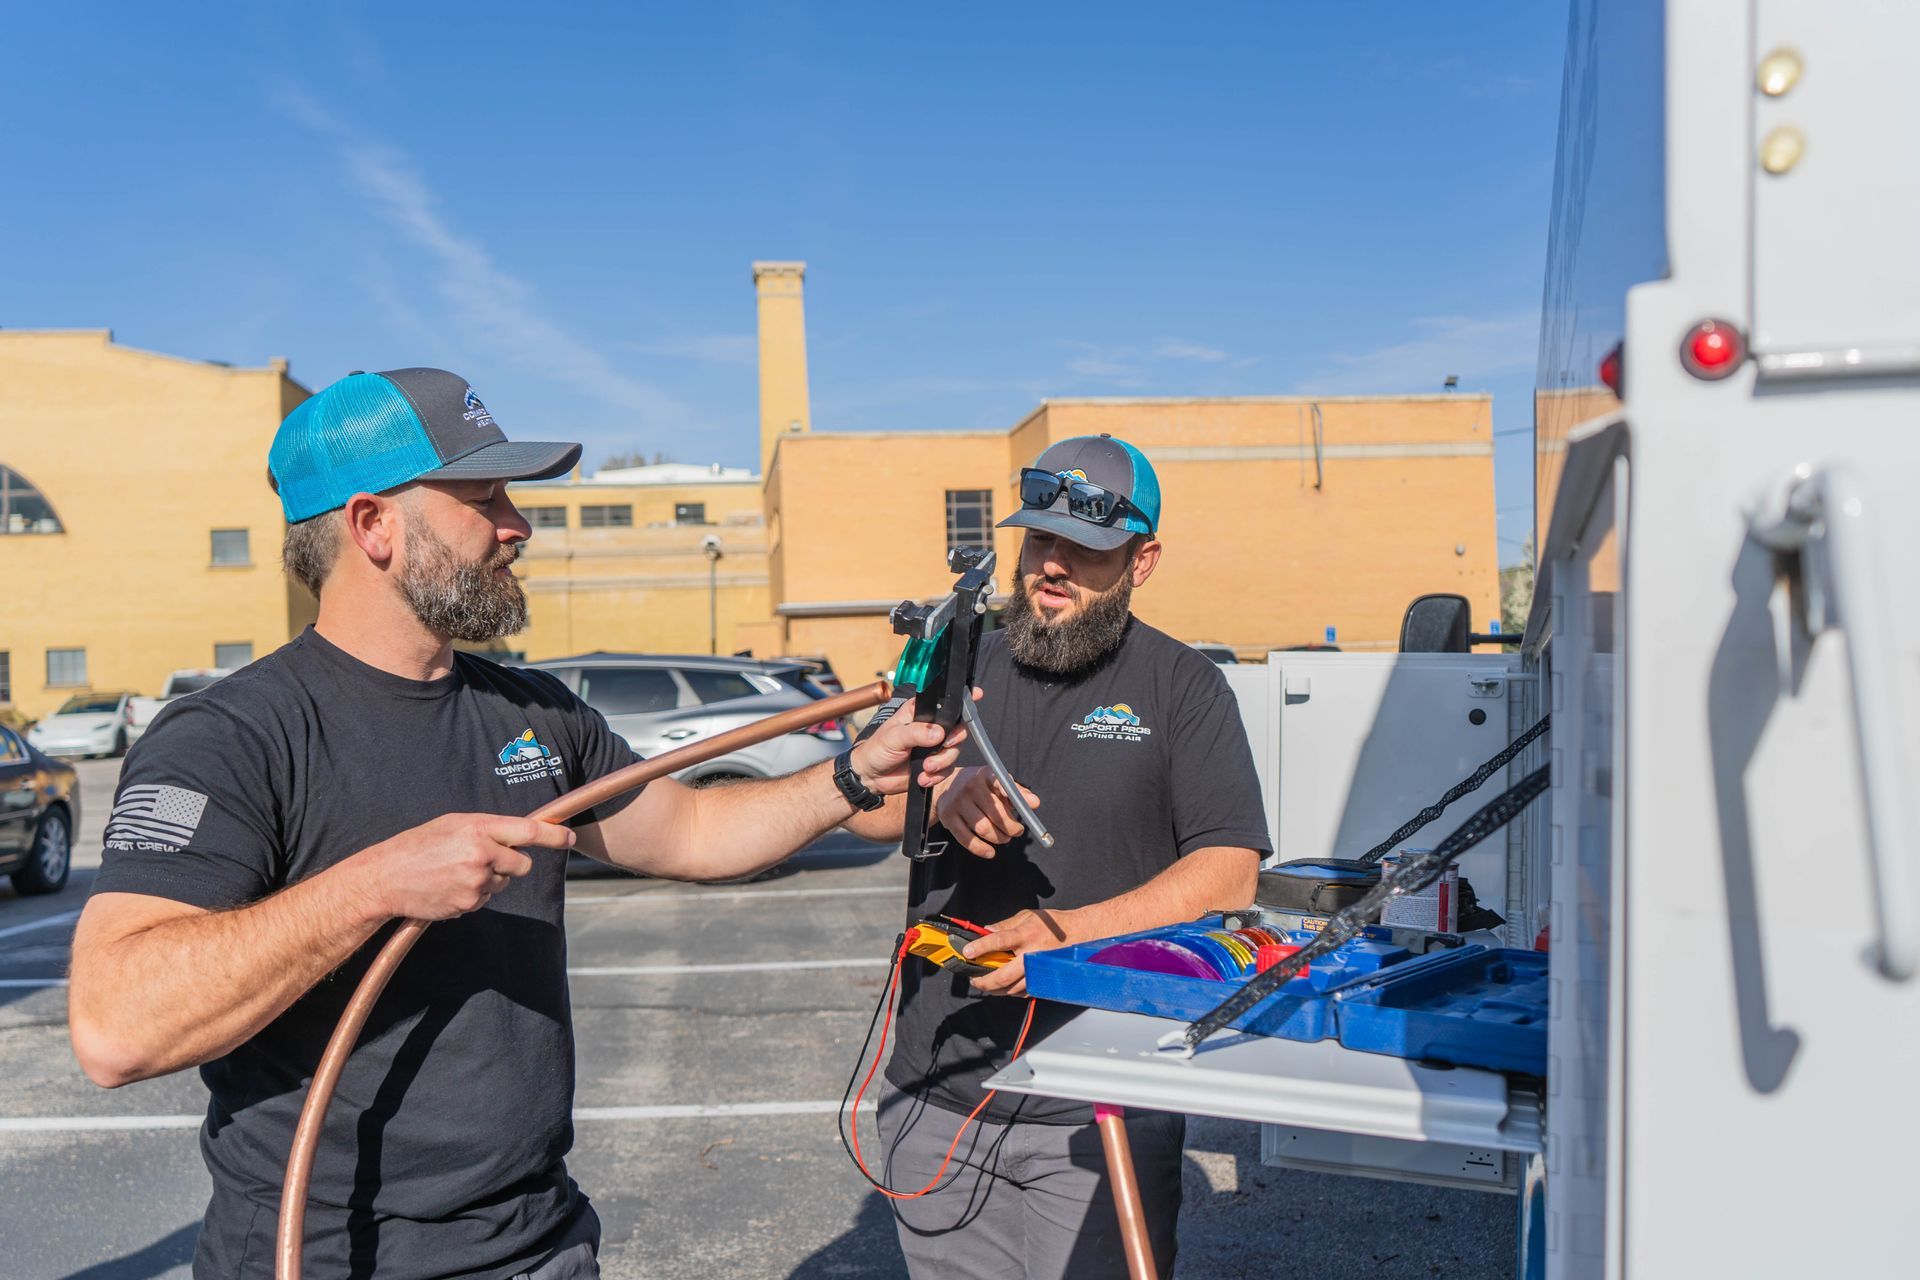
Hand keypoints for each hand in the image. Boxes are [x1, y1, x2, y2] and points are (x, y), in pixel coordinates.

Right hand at [357, 813, 574, 920]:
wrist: (385, 878)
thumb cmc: (418, 846)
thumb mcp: (453, 825)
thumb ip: (487, 829)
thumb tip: (519, 835)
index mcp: (478, 828)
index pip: (528, 832)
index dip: (553, 836)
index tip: (568, 838)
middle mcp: (481, 854)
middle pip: (522, 865)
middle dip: (512, 864)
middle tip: (486, 859)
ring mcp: (476, 882)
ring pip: (502, 883)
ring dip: (489, 879)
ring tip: (455, 871)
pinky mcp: (469, 904)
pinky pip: (485, 899)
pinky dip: (473, 894)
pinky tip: (449, 886)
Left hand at [846, 693, 974, 797]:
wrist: (871, 777)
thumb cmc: (876, 750)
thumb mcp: (893, 737)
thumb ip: (915, 733)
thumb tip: (938, 733)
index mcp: (920, 712)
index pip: (944, 702)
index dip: (962, 699)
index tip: (976, 695)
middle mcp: (930, 727)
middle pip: (958, 728)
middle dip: (954, 740)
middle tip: (944, 745)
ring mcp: (934, 746)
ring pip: (954, 751)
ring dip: (941, 762)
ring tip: (926, 767)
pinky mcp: (934, 765)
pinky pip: (947, 769)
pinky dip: (937, 775)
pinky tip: (922, 777)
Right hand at [933, 766, 1040, 858]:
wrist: (946, 786)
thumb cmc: (979, 787)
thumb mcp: (996, 783)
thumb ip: (1016, 792)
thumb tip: (1035, 803)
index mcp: (985, 775)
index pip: (1001, 783)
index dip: (1014, 795)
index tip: (1033, 804)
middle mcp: (969, 786)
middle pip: (995, 813)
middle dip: (1011, 827)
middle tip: (1017, 831)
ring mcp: (956, 802)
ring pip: (983, 828)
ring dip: (999, 838)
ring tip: (1005, 838)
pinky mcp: (947, 817)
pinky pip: (966, 839)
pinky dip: (981, 849)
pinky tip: (991, 852)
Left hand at [963, 908, 1077, 996]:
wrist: (1081, 935)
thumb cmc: (1055, 925)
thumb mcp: (1029, 916)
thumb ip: (1006, 924)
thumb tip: (986, 930)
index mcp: (1026, 935)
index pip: (998, 941)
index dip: (980, 947)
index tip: (967, 951)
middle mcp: (1031, 955)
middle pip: (1002, 975)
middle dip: (983, 980)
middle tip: (973, 979)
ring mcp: (1038, 972)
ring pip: (1011, 989)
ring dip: (993, 989)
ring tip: (984, 984)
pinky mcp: (1043, 981)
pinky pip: (1022, 993)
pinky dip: (1009, 992)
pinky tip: (1002, 987)